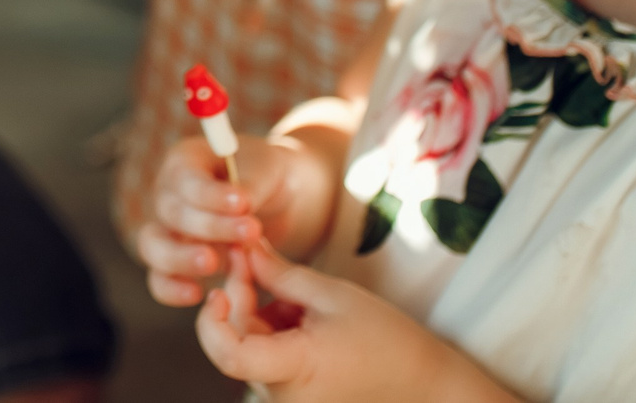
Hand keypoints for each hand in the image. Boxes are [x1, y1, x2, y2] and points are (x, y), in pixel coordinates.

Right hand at [136, 132, 329, 306]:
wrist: (277, 200)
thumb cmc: (267, 175)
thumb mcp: (267, 168)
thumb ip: (252, 183)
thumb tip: (242, 203)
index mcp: (185, 161)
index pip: (185, 178)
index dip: (210, 194)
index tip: (244, 203)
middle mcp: (169, 194)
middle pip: (170, 212)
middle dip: (209, 226)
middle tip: (249, 233)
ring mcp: (168, 230)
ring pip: (153, 246)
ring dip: (181, 258)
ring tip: (214, 263)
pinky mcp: (176, 264)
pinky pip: (160, 279)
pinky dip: (172, 289)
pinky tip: (196, 294)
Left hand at [197, 242, 485, 402]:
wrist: (423, 384)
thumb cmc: (387, 340)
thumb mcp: (332, 295)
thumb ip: (279, 274)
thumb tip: (241, 249)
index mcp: (295, 370)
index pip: (228, 354)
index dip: (212, 320)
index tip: (220, 288)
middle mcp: (284, 397)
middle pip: (237, 341)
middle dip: (241, 298)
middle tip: (257, 258)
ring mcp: (288, 402)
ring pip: (250, 347)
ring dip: (260, 314)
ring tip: (299, 297)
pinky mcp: (293, 399)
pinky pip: (267, 359)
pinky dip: (274, 332)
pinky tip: (303, 318)